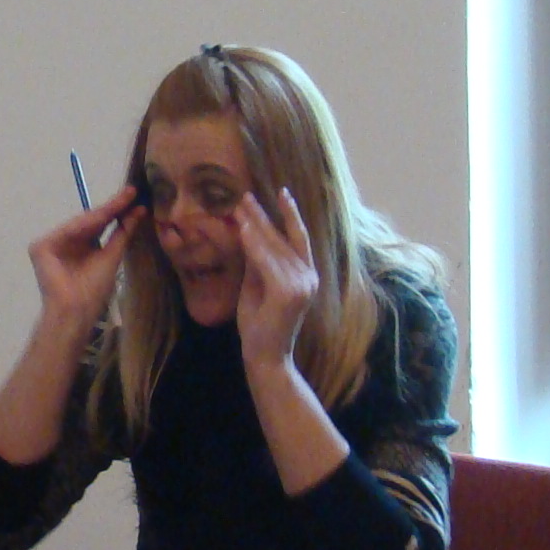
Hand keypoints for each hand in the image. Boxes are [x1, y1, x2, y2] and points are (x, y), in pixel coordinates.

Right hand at [26, 188, 138, 339]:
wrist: (76, 310)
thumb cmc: (93, 291)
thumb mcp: (112, 256)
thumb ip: (123, 232)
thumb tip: (139, 209)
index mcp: (81, 247)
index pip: (100, 225)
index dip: (117, 210)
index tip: (135, 196)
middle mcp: (65, 243)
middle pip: (90, 220)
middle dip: (112, 206)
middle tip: (131, 191)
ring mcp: (52, 244)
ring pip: (80, 223)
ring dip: (102, 212)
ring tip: (122, 200)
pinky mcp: (40, 247)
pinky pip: (67, 230)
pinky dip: (84, 223)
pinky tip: (102, 215)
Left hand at [231, 188, 316, 375]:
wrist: (265, 358)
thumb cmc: (260, 326)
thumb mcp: (257, 286)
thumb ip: (258, 262)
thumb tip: (249, 231)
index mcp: (306, 276)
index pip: (299, 238)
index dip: (290, 214)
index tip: (280, 192)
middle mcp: (309, 278)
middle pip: (285, 238)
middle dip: (264, 215)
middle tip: (245, 195)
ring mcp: (302, 285)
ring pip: (275, 247)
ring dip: (257, 225)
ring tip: (240, 206)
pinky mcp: (289, 292)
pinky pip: (268, 262)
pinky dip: (255, 245)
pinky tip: (244, 229)